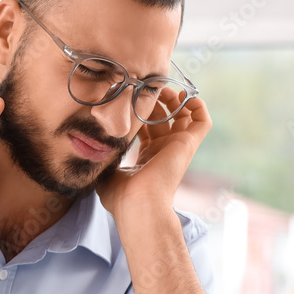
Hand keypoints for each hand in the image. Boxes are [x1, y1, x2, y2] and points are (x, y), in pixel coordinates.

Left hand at [98, 89, 211, 219]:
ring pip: (183, 116)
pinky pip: (202, 122)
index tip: (128, 98)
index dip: (140, 111)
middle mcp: (163, 151)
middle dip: (155, 100)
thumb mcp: (106, 174)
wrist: (137, 204)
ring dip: (175, 99)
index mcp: (146, 157)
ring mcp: (176, 147)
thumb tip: (91, 149)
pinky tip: (186, 97)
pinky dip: (198, 107)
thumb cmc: (120, 197)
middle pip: (164, 117)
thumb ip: (103, 159)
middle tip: (145, 88)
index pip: (147, 128)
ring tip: (163, 89)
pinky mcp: (187, 145)